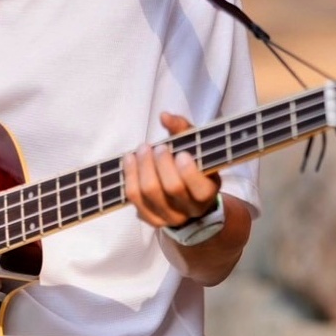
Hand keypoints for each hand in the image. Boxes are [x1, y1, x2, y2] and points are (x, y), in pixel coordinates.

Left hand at [123, 112, 219, 228]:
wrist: (185, 196)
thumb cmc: (192, 165)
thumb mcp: (196, 147)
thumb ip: (184, 130)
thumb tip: (165, 117)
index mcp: (207, 194)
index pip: (199, 190)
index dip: (188, 172)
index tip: (180, 153)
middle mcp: (189, 210)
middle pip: (172, 189)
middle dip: (161, 164)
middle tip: (157, 147)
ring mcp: (168, 217)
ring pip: (149, 194)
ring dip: (142, 167)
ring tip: (141, 150)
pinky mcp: (150, 218)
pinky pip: (134, 200)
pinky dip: (129, 177)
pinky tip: (129, 160)